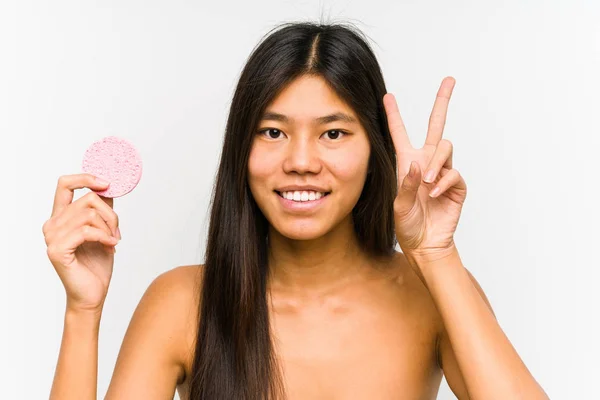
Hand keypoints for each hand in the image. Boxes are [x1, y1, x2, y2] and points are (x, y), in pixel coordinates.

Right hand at [43, 174, 120, 312]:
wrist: (92, 294)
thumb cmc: (97, 264)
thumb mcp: (104, 230)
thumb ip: (102, 209)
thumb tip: (109, 187)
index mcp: (60, 217)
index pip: (65, 184)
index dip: (86, 178)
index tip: (107, 183)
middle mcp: (52, 224)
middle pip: (88, 199)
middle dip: (111, 214)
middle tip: (117, 232)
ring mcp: (52, 237)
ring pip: (90, 214)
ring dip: (110, 228)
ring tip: (114, 241)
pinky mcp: (57, 250)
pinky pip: (87, 231)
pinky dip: (105, 237)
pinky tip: (112, 247)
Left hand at [383, 77, 466, 259]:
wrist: (424, 243)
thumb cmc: (407, 224)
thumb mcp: (397, 205)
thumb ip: (405, 184)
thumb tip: (418, 165)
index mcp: (407, 162)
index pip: (400, 133)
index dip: (394, 115)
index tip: (388, 96)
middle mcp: (426, 162)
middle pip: (436, 125)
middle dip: (442, 102)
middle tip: (449, 80)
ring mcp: (443, 172)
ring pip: (445, 147)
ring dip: (435, 162)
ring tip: (425, 183)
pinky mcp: (456, 185)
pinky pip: (453, 172)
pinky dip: (443, 181)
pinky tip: (433, 193)